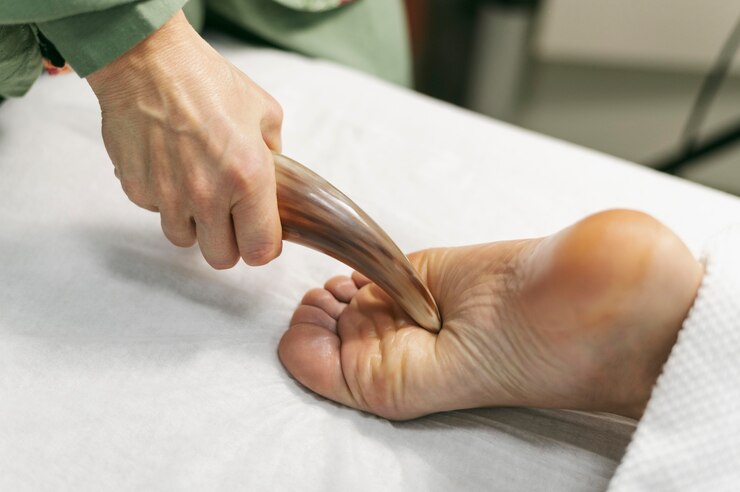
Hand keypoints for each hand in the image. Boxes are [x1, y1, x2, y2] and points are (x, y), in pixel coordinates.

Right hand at [86, 11, 282, 267]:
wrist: (147, 61)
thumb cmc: (208, 81)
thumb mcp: (264, 112)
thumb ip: (274, 154)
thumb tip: (276, 179)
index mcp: (248, 179)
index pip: (259, 251)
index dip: (262, 247)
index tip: (260, 236)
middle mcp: (208, 195)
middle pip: (220, 258)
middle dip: (228, 243)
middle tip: (229, 219)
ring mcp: (168, 196)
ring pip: (184, 239)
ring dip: (194, 224)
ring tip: (197, 190)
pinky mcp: (137, 189)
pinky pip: (155, 212)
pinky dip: (164, 200)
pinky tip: (170, 169)